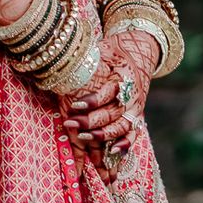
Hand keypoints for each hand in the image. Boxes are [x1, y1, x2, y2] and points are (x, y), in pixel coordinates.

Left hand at [54, 27, 158, 182]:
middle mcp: (131, 95)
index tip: (74, 105)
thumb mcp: (102, 48)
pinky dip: (125, 145)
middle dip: (92, 121)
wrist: (138, 52)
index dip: (93, 101)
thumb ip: (88, 57)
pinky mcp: (136, 116)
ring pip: (122, 126)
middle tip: (72, 123)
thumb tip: (64, 54)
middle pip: (113, 113)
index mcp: (124, 77)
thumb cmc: (113, 51)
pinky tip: (112, 153)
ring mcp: (135, 107)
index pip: (109, 93)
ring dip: (104, 135)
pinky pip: (133, 134)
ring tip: (84, 136)